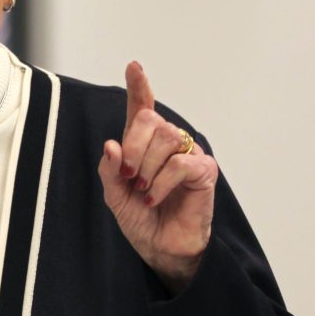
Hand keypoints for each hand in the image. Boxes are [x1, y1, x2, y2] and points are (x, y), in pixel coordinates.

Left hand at [97, 61, 217, 293]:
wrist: (162, 248)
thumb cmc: (142, 220)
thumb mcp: (115, 195)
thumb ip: (110, 170)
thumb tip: (111, 145)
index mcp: (145, 145)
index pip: (142, 108)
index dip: (139, 86)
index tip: (133, 67)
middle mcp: (168, 144)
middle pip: (151, 120)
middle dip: (133, 147)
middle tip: (129, 176)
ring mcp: (188, 154)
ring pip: (166, 138)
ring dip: (148, 167)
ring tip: (145, 190)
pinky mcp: (204, 170)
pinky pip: (180, 162)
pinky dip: (163, 181)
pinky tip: (156, 196)